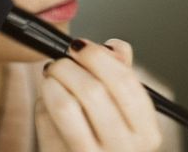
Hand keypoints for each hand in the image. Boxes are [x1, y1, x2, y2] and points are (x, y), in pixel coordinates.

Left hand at [35, 38, 161, 151]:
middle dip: (67, 66)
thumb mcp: (123, 110)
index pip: (124, 82)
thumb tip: (114, 46)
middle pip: (91, 90)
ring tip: (50, 80)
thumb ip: (122, 73)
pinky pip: (45, 120)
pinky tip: (47, 106)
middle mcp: (123, 150)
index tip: (79, 46)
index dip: (97, 56)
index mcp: (146, 132)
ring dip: (51, 82)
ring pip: (64, 104)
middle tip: (58, 62)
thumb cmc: (105, 135)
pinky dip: (41, 104)